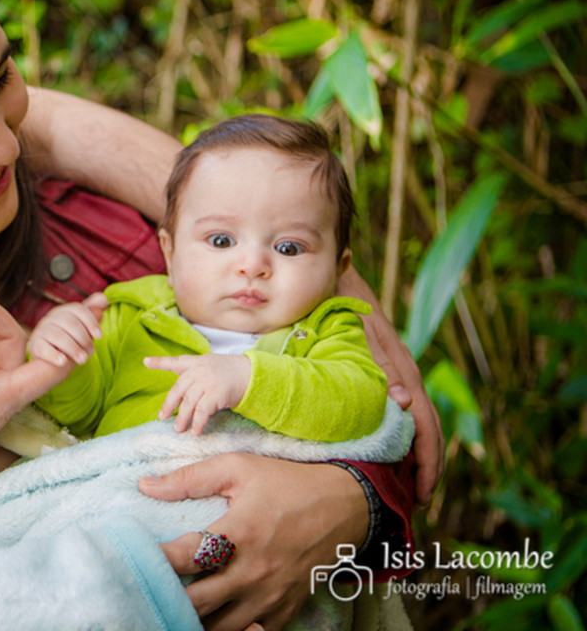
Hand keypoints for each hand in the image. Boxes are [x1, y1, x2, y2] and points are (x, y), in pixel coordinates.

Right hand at [26, 293, 107, 365]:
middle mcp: (51, 318)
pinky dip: (54, 355)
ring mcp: (41, 331)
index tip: (99, 336)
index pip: (78, 310)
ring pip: (58, 336)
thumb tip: (104, 300)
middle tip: (91, 352)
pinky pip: (43, 348)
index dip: (91, 322)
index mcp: (64, 311)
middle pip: (70, 323)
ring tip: (83, 360)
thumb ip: (92, 313)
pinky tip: (63, 362)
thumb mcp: (81, 326)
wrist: (48, 356)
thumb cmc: (68, 339)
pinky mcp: (35, 345)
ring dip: (73, 349)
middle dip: (84, 338)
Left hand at [140, 454, 367, 630]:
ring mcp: (270, 596)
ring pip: (220, 627)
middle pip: (197, 603)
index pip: (184, 559)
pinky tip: (211, 616)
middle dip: (168, 596)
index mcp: (239, 534)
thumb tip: (145, 485)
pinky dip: (227, 628)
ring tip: (174, 603)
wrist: (345, 508)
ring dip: (194, 617)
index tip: (134, 557)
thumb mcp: (238, 468)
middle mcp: (253, 572)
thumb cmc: (287, 484)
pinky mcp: (284, 610)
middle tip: (149, 586)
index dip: (155, 561)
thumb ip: (189, 478)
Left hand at [144, 353, 250, 433]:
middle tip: (162, 417)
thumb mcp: (213, 367)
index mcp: (197, 362)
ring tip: (178, 429)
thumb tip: (185, 391)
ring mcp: (207, 381)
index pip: (176, 361)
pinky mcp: (216, 393)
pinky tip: (196, 432)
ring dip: (182, 418)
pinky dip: (197, 423)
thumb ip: (198, 374)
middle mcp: (199, 370)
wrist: (255, 375)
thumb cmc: (235, 374)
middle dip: (169, 404)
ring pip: (188, 403)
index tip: (145, 362)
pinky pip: (202, 411)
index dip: (160, 362)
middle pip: (178, 389)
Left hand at [337, 268, 444, 502]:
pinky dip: (404, 429)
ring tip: (412, 485)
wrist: (336, 266)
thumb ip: (379, 361)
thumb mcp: (356, 328)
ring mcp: (393, 364)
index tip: (422, 485)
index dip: (425, 453)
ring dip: (418, 450)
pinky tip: (396, 450)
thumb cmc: (338, 295)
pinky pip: (401, 402)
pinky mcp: (383, 362)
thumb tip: (406, 401)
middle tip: (420, 497)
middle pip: (425, 421)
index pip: (422, 417)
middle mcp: (400, 366)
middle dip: (427, 461)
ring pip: (416, 414)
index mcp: (396, 364)